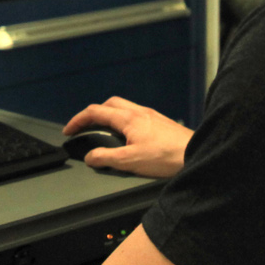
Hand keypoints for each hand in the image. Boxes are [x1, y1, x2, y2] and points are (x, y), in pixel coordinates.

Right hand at [63, 96, 193, 178]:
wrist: (195, 153)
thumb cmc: (166, 156)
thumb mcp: (130, 161)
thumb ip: (106, 158)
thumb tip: (90, 157)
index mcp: (128, 118)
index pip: (95, 112)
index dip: (77, 120)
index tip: (69, 131)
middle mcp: (139, 112)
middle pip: (109, 104)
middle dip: (93, 114)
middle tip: (85, 127)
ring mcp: (151, 115)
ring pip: (123, 108)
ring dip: (109, 116)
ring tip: (104, 132)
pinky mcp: (160, 122)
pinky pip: (135, 114)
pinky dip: (123, 120)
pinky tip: (127, 136)